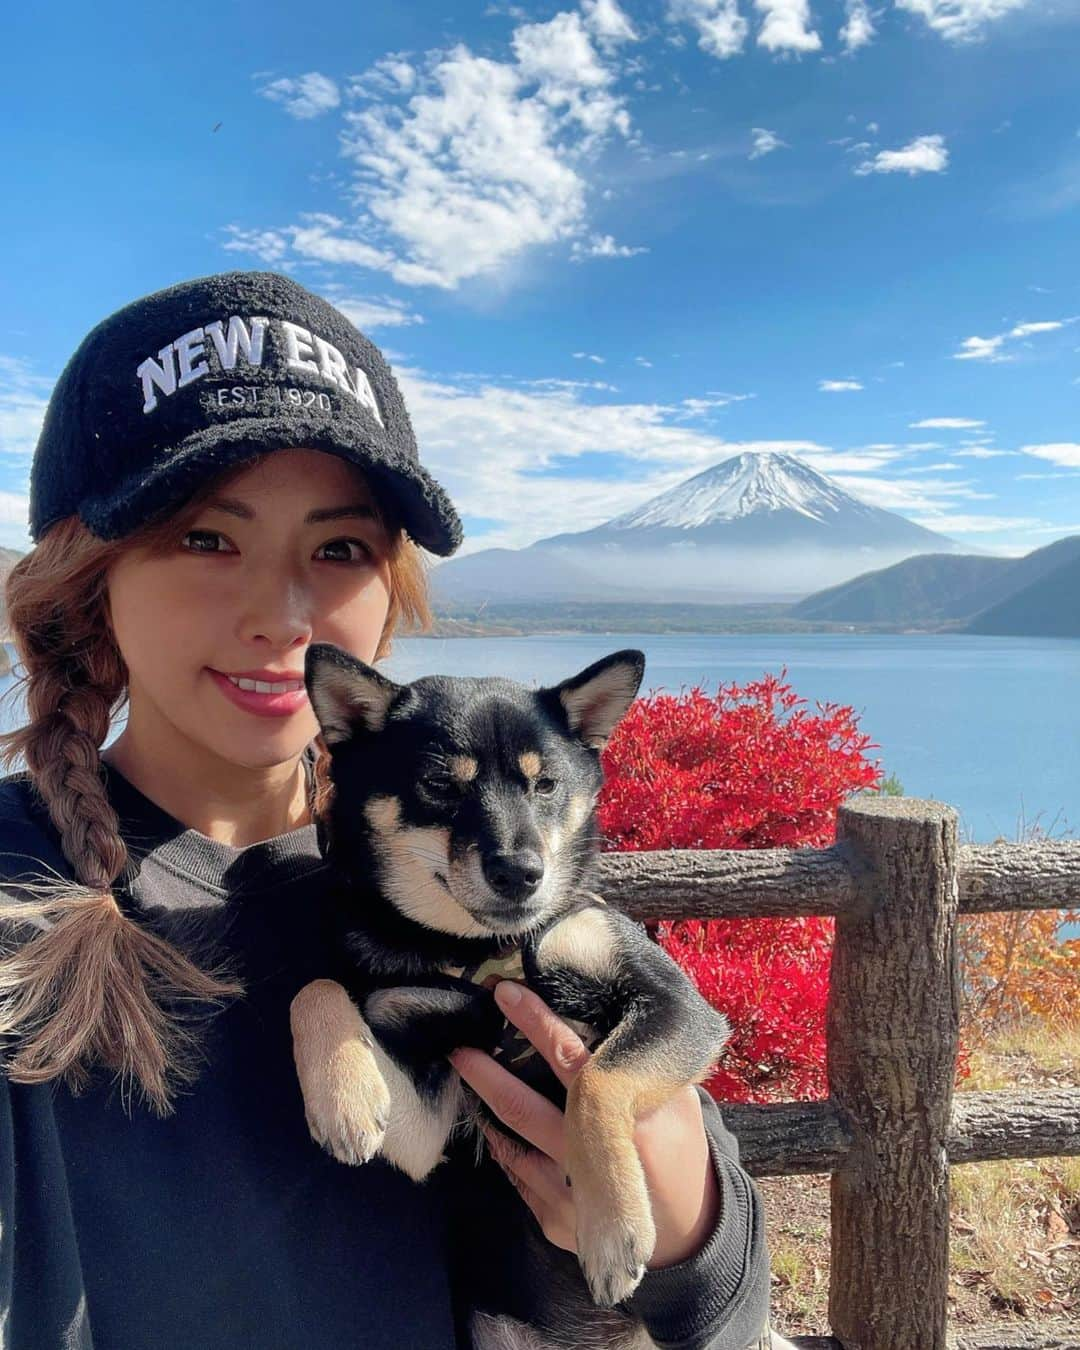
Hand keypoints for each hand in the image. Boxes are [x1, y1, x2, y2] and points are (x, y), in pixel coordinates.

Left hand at [448, 980, 719, 1269]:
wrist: (688, 1235)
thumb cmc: (683, 1152)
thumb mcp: (679, 1101)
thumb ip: (641, 1063)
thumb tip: (604, 1013)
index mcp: (624, 1118)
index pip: (567, 1058)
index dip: (533, 1022)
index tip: (504, 993)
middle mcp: (589, 1158)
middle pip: (522, 1106)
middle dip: (485, 1072)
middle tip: (458, 1045)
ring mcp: (568, 1195)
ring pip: (511, 1144)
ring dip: (485, 1109)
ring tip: (467, 1076)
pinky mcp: (555, 1221)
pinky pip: (517, 1176)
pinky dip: (503, 1148)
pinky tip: (493, 1125)